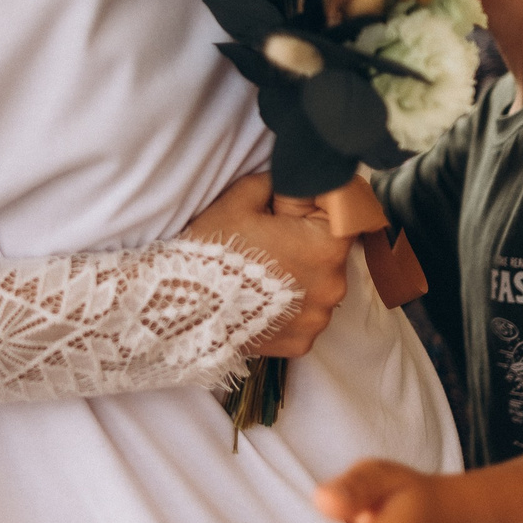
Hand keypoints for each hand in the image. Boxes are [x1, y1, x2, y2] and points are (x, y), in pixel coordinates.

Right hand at [186, 173, 350, 356]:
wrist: (182, 307)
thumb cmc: (213, 252)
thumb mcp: (240, 200)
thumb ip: (274, 183)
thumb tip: (289, 180)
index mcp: (326, 245)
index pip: (339, 213)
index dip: (310, 207)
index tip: (284, 212)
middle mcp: (334, 286)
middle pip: (327, 252)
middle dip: (303, 242)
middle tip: (265, 243)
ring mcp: (318, 319)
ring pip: (316, 287)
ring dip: (297, 278)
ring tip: (259, 277)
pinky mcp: (302, 343)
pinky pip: (302, 317)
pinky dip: (287, 309)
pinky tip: (259, 301)